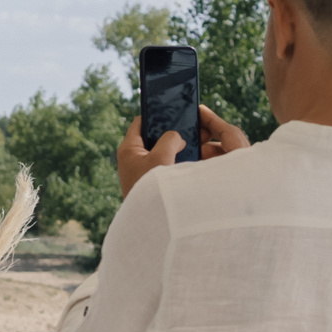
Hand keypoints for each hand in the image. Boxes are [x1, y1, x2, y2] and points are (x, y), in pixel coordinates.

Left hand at [116, 104, 248, 195]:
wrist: (148, 225)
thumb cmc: (149, 190)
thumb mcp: (162, 158)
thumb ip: (170, 139)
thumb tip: (177, 137)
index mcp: (129, 149)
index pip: (141, 121)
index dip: (157, 112)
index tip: (174, 106)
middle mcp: (134, 159)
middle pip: (155, 136)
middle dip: (175, 130)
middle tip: (196, 123)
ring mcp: (144, 171)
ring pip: (165, 151)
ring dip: (182, 146)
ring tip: (202, 139)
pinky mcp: (154, 183)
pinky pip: (169, 165)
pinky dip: (181, 160)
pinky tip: (198, 158)